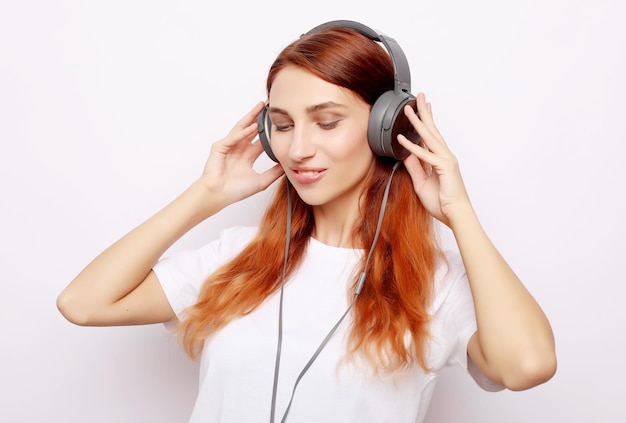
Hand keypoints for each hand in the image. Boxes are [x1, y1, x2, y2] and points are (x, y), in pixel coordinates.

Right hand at [200, 101, 283, 206]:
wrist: (219, 195)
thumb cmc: (235, 190)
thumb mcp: (261, 181)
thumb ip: (274, 173)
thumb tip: (287, 165)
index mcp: (248, 155)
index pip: (261, 139)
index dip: (270, 131)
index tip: (280, 122)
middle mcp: (239, 148)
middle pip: (252, 129)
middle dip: (260, 117)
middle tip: (271, 106)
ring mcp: (229, 146)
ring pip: (242, 128)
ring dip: (251, 117)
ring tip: (261, 107)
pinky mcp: (220, 147)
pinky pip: (233, 137)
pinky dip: (243, 132)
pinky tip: (252, 126)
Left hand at [397, 93, 471, 226]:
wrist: (455, 214)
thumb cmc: (442, 202)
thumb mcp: (421, 183)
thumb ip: (415, 168)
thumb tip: (406, 154)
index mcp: (441, 159)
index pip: (432, 136)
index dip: (427, 121)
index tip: (423, 108)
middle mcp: (445, 156)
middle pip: (432, 130)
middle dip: (424, 112)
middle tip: (419, 97)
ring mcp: (446, 160)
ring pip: (429, 137)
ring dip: (417, 122)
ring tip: (408, 110)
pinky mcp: (444, 167)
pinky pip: (425, 156)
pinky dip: (413, 147)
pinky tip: (402, 139)